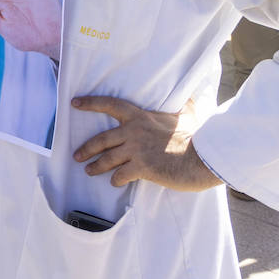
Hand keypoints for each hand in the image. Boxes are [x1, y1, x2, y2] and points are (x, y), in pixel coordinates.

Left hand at [71, 95, 220, 190]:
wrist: (203, 158)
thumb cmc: (197, 138)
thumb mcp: (187, 117)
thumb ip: (185, 107)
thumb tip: (194, 96)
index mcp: (140, 117)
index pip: (110, 104)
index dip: (91, 103)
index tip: (75, 103)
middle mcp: (134, 131)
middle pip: (102, 139)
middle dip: (87, 148)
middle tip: (77, 155)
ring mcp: (136, 150)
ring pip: (107, 158)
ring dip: (96, 166)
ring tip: (89, 171)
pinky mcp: (141, 168)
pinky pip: (121, 175)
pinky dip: (116, 180)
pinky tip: (115, 182)